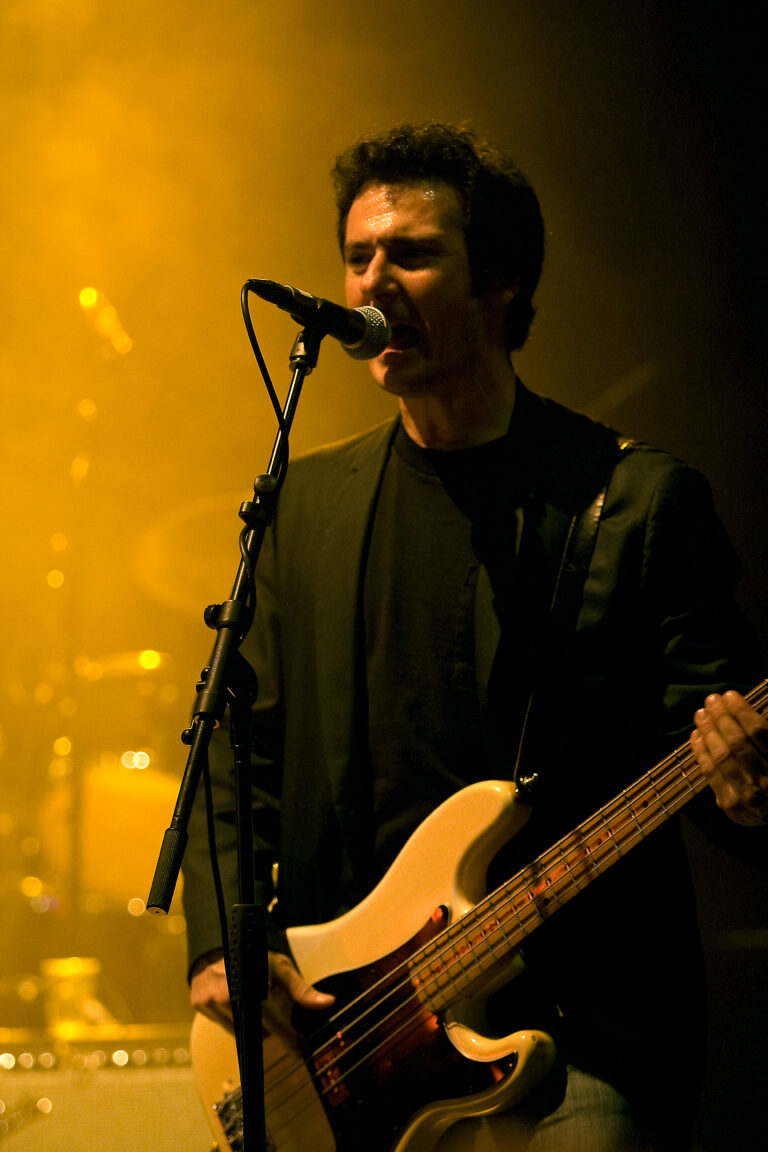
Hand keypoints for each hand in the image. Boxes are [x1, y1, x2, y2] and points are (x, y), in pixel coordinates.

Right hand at [189, 948, 333, 1045]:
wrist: (217, 947)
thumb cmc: (253, 957)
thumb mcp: (280, 968)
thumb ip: (302, 989)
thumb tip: (327, 1003)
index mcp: (249, 982)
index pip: (272, 1022)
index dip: (288, 1037)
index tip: (300, 1047)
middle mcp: (226, 993)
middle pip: (256, 1031)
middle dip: (270, 1027)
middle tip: (275, 1014)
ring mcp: (209, 1000)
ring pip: (241, 1033)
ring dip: (253, 1026)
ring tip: (255, 1004)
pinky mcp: (199, 1006)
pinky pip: (226, 1028)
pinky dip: (237, 1022)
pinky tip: (239, 1004)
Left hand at [690, 690, 767, 825]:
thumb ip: (765, 734)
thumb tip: (742, 709)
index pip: (759, 731)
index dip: (741, 710)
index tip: (729, 695)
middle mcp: (766, 780)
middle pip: (737, 742)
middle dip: (721, 717)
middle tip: (711, 700)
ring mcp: (747, 795)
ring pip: (721, 756)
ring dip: (708, 730)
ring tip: (701, 714)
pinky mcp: (730, 805)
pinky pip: (710, 772)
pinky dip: (701, 751)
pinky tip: (697, 735)